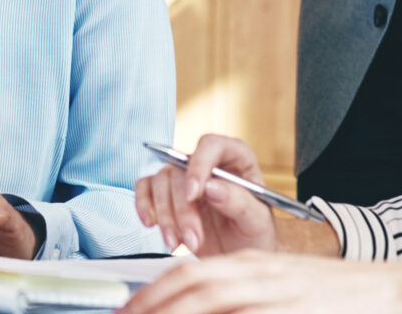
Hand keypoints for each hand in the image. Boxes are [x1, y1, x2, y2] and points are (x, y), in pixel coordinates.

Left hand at [117, 251, 401, 313]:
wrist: (399, 295)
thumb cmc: (336, 299)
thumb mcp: (279, 291)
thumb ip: (240, 298)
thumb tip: (195, 307)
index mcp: (251, 264)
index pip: (187, 272)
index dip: (149, 294)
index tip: (124, 313)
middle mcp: (259, 274)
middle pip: (193, 284)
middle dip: (152, 306)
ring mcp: (279, 295)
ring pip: (214, 298)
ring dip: (176, 311)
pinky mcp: (296, 308)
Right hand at [135, 134, 291, 255]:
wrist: (240, 255)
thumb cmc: (255, 235)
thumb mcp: (257, 222)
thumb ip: (239, 202)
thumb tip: (211, 186)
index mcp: (236, 158)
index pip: (212, 145)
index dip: (199, 164)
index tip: (194, 195)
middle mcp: (207, 163)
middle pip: (181, 169)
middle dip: (183, 209)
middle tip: (193, 240)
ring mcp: (184, 177)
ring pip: (161, 181)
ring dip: (165, 216)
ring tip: (177, 244)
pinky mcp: (166, 193)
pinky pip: (144, 188)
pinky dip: (144, 205)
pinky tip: (151, 224)